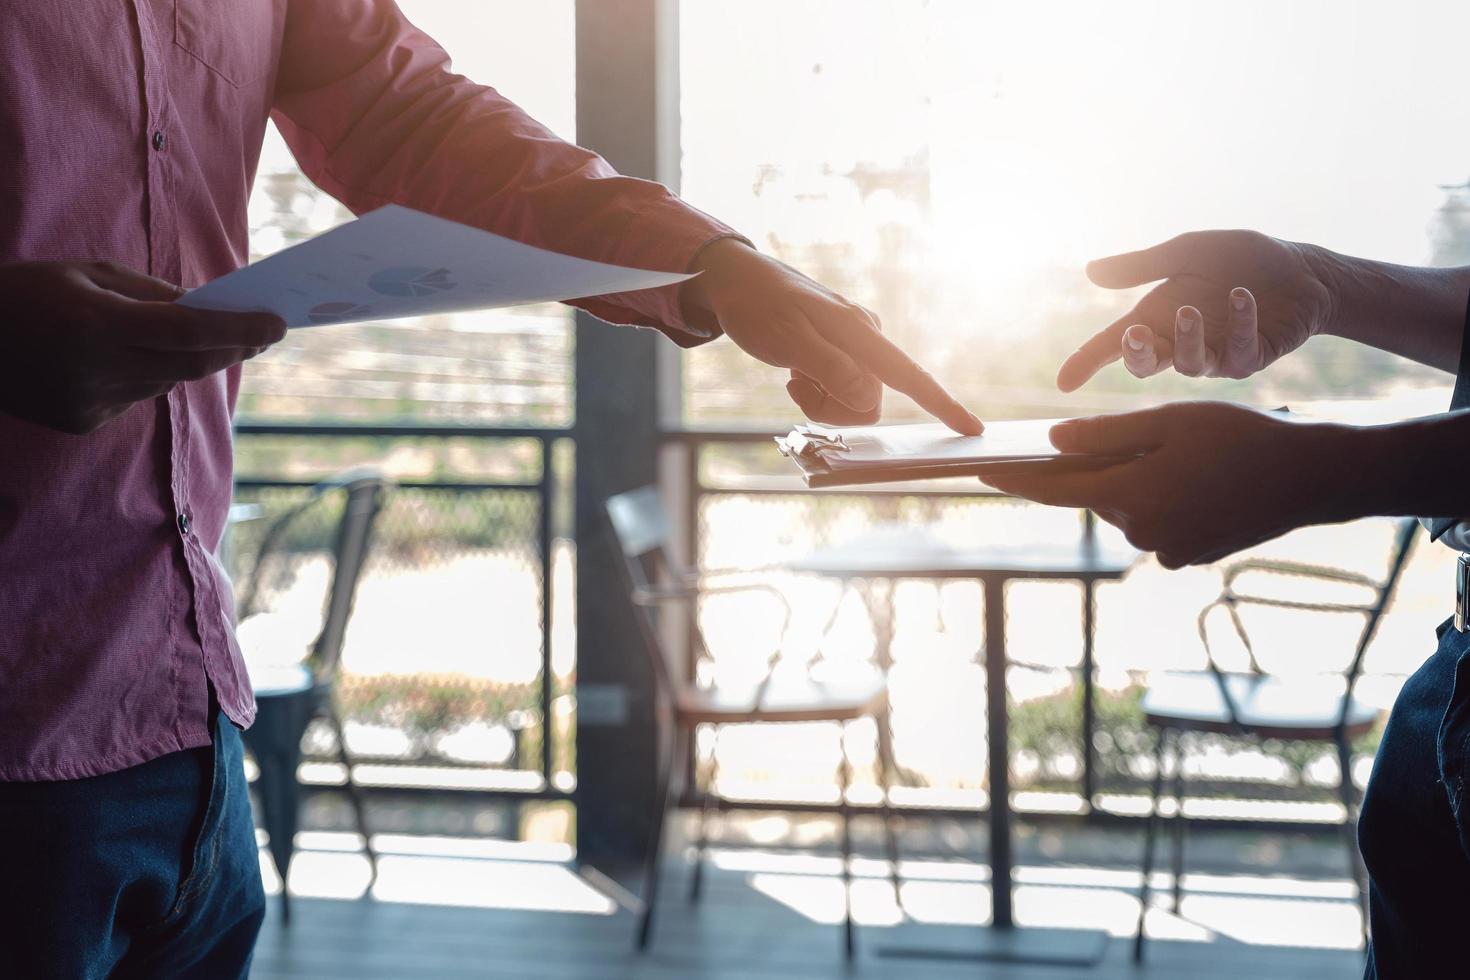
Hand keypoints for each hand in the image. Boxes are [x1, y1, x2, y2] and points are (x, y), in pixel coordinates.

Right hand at [0, 261, 285, 433]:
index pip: (189, 331)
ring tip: (203, 336)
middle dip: (233, 348)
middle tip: (263, 333)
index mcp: (96, 323)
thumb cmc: (22, 292)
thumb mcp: (83, 272)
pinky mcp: (84, 424)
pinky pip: (137, 397)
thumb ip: (148, 292)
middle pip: (190, 364)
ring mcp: (90, 403)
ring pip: (166, 382)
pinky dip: (147, 375)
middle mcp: (97, 369)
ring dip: (188, 360)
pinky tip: (129, 358)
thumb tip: (205, 310)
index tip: (279, 325)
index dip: (240, 330)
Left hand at [683, 239, 982, 434]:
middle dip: (835, 408)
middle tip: (797, 385)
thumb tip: (869, 397)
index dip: (943, 405)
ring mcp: (854, 344)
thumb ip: (831, 369)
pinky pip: (840, 388)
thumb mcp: (788, 340)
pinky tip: (794, 372)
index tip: (973, 430)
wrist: (733, 279)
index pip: (910, 376)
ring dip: (822, 400)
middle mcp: (866, 338)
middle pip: (870, 401)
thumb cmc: (756, 306)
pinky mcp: (840, 350)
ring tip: (793, 374)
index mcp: (860, 333)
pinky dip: (816, 391)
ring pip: (854, 399)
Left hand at [982, 403, 1355, 567]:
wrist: (1311, 478)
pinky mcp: (1186, 557)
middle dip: (1100, 466)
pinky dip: (1163, 501)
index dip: (1013, 477)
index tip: (977, 469)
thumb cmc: (1241, 437)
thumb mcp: (1169, 422)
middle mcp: (1141, 532)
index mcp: (1132, 495)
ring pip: (1127, 508)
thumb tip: (1051, 443)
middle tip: (1134, 436)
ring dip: (1136, 482)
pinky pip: (1155, 524)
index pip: (1054, 488)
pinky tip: (1198, 481)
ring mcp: (1165, 550)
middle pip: (1094, 494)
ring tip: (1185, 456)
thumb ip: (1104, 435)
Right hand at [1057, 231, 1336, 390]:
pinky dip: (1238, 323)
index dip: (1087, 364)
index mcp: (1157, 318)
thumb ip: (1141, 266)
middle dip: (1137, 354)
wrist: (1302, 270)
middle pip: (1147, 364)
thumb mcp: (1186, 253)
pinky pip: (1238, 352)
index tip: (1064, 382)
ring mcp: (1216, 356)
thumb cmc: (1241, 259)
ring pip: (1190, 364)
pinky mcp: (1251, 358)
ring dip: (1187, 339)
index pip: (1113, 346)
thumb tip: (1090, 270)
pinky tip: (1242, 296)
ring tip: (1191, 310)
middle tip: (1135, 334)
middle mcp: (1181, 342)